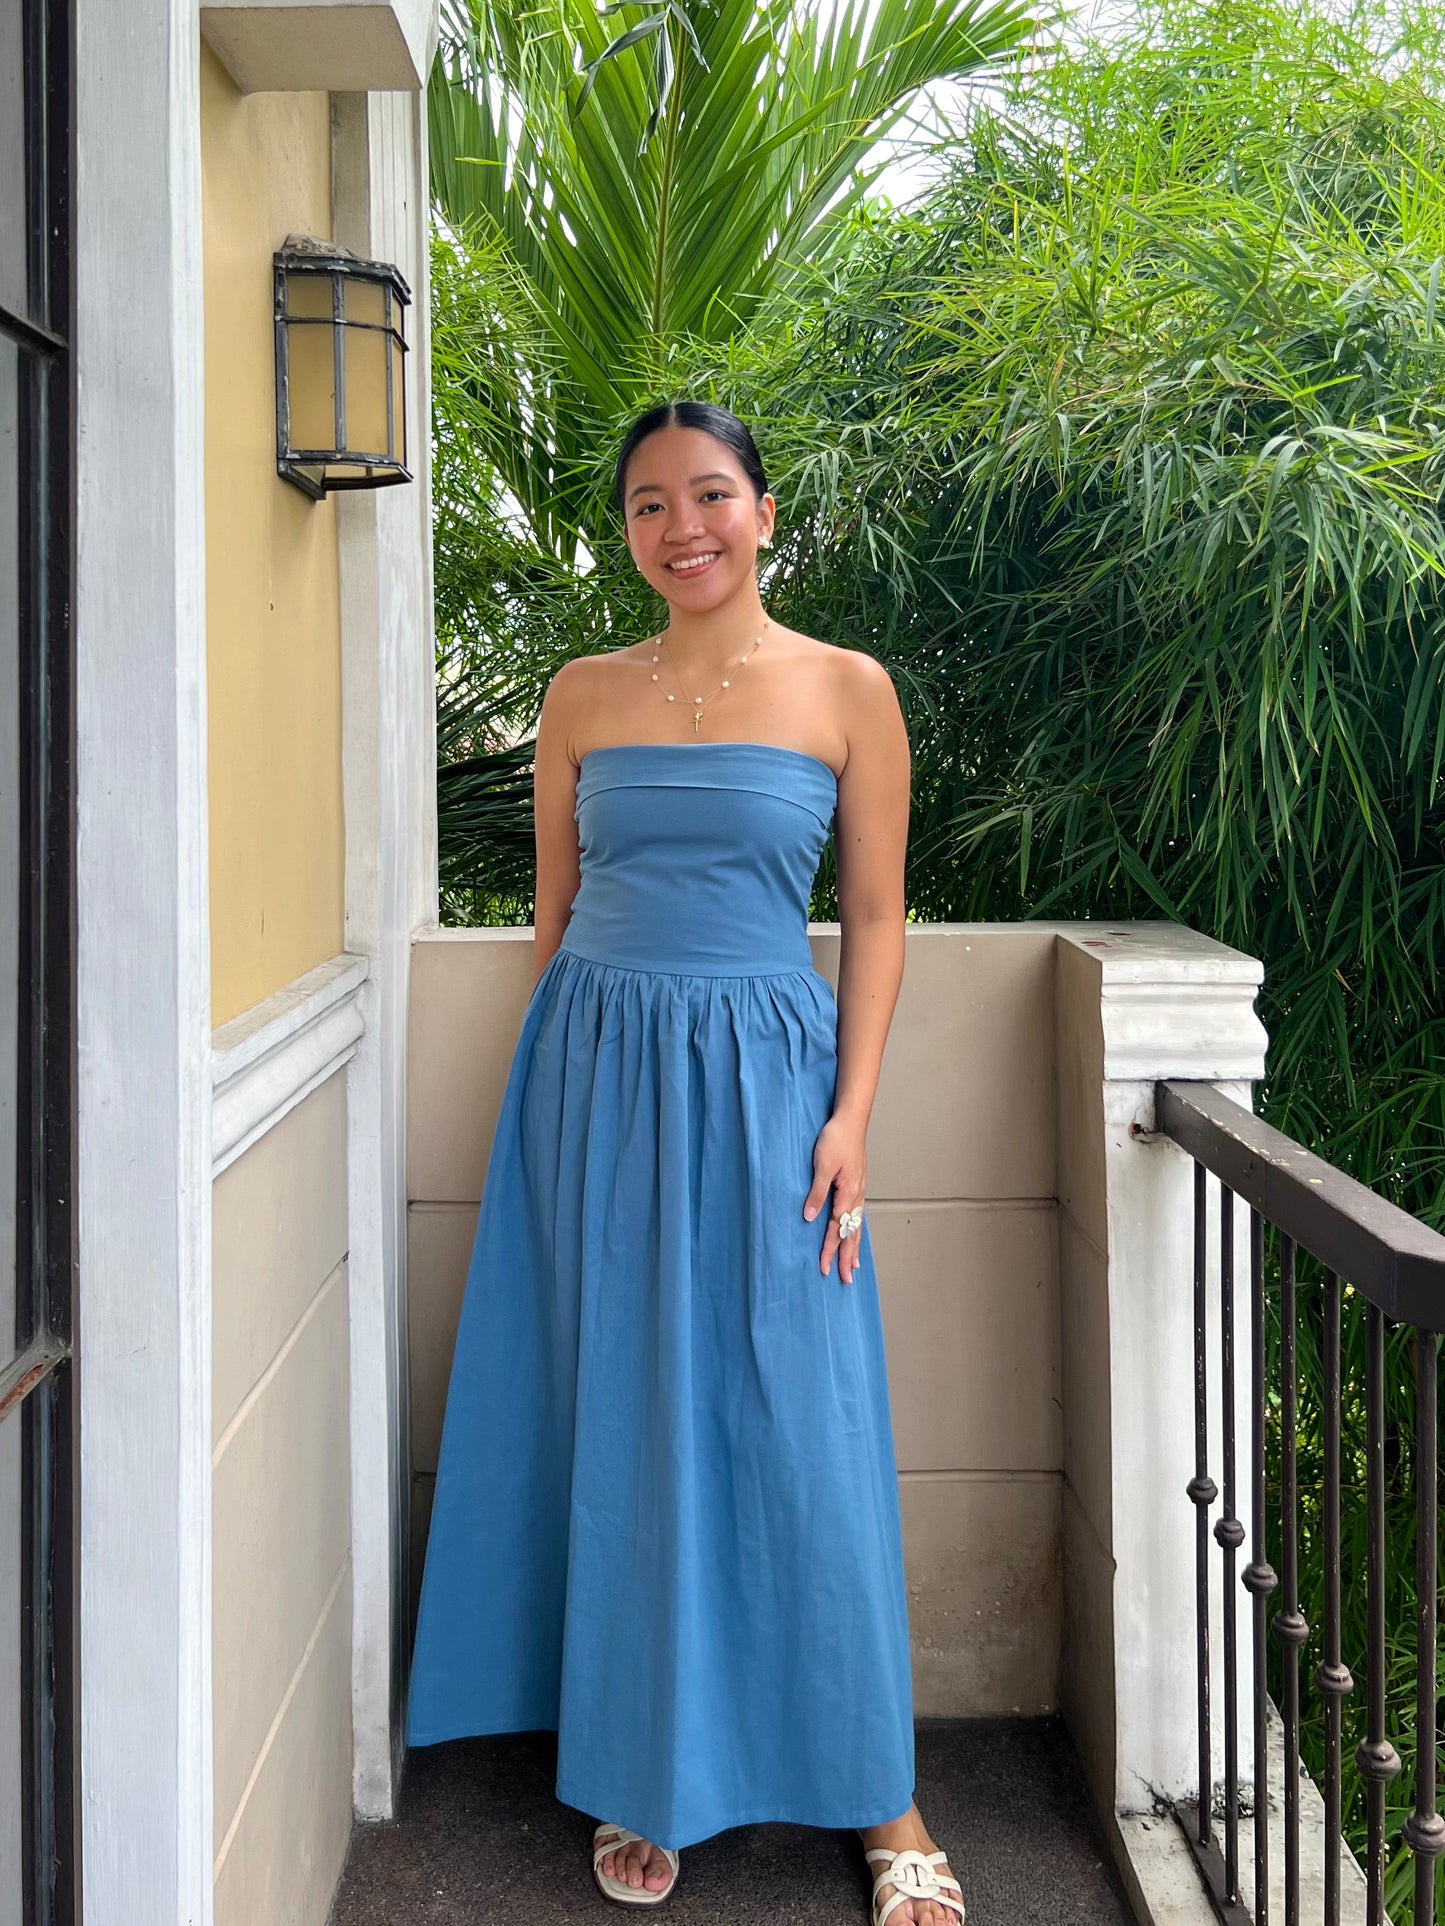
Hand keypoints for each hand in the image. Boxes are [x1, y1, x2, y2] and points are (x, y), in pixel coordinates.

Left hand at [803, 1112, 866, 1283]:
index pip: (836, 1229)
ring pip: (856, 1226)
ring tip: (854, 1266)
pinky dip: (856, 1230)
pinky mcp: (857, 1185)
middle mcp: (856, 1196)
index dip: (829, 1249)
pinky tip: (854, 1235)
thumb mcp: (822, 1165)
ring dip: (854, 1247)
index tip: (824, 1268)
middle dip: (847, 1257)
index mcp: (847, 1193)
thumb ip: (817, 1192)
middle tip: (846, 1279)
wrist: (851, 1119)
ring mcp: (858, 1190)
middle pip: (851, 1233)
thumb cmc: (835, 1139)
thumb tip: (810, 1218)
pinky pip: (857, 1215)